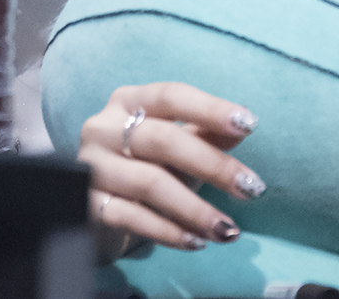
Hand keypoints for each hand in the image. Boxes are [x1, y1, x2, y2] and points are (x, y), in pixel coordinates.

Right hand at [78, 83, 264, 259]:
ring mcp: (92, 166)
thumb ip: (207, 133)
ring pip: (150, 183)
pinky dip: (169, 232)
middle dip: (212, 165)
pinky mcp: (87, 205)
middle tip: (251, 188)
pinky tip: (196, 242)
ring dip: (195, 209)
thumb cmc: (144, 166)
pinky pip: (132, 218)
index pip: (171, 95)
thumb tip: (247, 118)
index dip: (210, 108)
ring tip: (227, 229)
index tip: (249, 124)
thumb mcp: (177, 146)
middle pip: (163, 139)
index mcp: (127, 100)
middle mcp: (103, 127)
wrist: (96, 206)